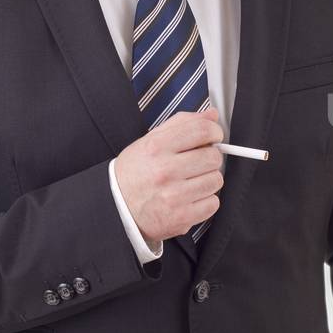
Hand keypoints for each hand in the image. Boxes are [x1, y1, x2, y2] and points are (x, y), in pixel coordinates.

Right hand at [112, 107, 224, 245]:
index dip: (214, 131)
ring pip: (216, 181)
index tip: (214, 136)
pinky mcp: (180, 217)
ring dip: (208, 180)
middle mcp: (165, 170)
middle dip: (210, 158)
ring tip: (191, 181)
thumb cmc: (134, 173)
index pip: (202, 130)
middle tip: (198, 163)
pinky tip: (190, 198)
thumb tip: (211, 115)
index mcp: (157, 147)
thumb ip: (182, 123)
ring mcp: (173, 195)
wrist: (116, 207)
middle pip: (213, 157)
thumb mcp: (150, 141)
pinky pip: (213, 204)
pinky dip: (205, 201)